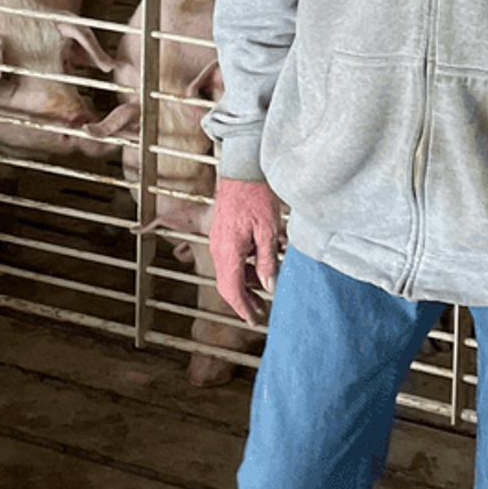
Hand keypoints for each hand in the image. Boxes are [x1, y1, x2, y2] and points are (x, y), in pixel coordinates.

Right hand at [208, 178, 283, 325]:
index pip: (232, 290)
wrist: (242, 168)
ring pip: (228, 272)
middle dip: (243, 301)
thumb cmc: (256, 194)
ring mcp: (218, 240)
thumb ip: (267, 260)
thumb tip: (269, 286)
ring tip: (264, 291)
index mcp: (228, 251)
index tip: (254, 321)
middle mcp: (218, 248)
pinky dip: (242, 269)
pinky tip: (258, 268)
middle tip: (260, 312)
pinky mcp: (221, 233)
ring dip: (245, 284)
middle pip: (227, 285)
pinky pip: (229, 259)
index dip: (243, 309)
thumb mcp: (268, 230)